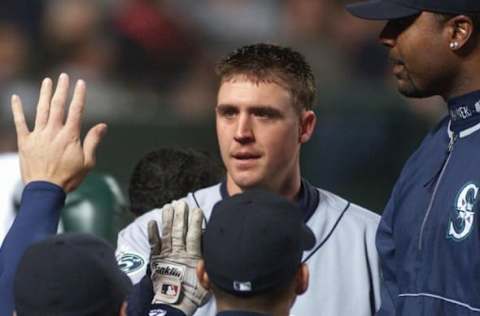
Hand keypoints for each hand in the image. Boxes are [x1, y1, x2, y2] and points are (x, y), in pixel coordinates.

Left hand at [11, 73, 106, 191]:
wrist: (45, 190)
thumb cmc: (69, 178)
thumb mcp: (87, 162)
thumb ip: (93, 141)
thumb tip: (102, 125)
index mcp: (70, 136)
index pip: (76, 110)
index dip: (79, 95)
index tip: (81, 83)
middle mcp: (53, 131)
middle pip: (58, 105)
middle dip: (61, 89)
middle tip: (63, 76)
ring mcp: (38, 135)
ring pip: (41, 110)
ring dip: (44, 94)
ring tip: (47, 81)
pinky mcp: (25, 142)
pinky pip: (20, 122)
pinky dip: (17, 109)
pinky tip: (15, 98)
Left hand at [148, 201, 209, 315]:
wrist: (174, 305)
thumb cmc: (194, 293)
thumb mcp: (208, 279)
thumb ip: (208, 263)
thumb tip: (212, 248)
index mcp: (192, 258)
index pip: (194, 236)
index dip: (195, 222)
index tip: (196, 209)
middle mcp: (178, 254)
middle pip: (179, 232)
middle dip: (180, 216)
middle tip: (181, 202)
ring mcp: (166, 256)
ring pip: (167, 234)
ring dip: (168, 219)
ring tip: (168, 206)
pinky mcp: (156, 260)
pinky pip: (153, 245)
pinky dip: (152, 233)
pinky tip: (152, 222)